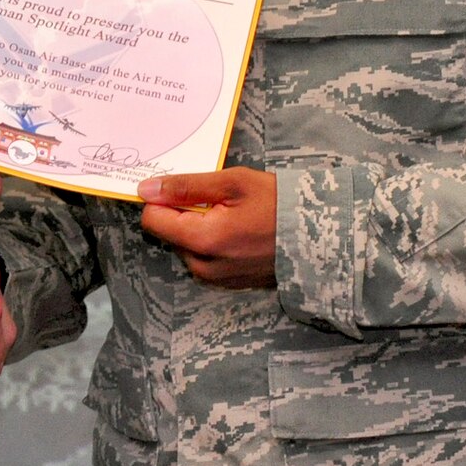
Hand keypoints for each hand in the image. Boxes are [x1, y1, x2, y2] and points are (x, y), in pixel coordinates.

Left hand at [138, 167, 277, 287]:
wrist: (318, 237)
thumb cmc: (278, 204)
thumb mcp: (232, 183)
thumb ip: (186, 186)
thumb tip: (146, 189)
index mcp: (201, 240)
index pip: (153, 219)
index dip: (163, 199)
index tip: (185, 187)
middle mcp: (203, 266)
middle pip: (169, 232)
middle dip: (184, 212)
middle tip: (218, 200)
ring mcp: (216, 278)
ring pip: (186, 244)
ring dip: (199, 227)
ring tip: (233, 214)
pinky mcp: (228, 282)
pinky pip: (204, 258)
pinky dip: (213, 241)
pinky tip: (238, 230)